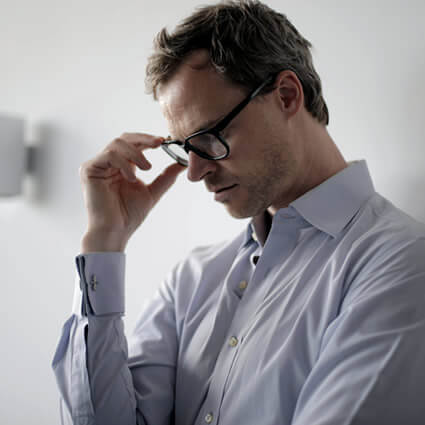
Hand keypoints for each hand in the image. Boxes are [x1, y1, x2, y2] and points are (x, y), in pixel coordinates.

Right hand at [79, 132, 184, 250]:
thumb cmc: (129, 215)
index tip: (163, 140)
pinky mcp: (89, 169)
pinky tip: (131, 178)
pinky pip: (109, 155)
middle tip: (159, 143)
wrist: (116, 231)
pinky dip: (124, 163)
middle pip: (124, 138)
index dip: (147, 139)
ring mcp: (97, 165)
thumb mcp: (153, 191)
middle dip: (143, 139)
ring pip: (117, 144)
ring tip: (146, 169)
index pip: (133, 143)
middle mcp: (108, 163)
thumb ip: (166, 177)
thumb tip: (182, 164)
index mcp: (122, 166)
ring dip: (136, 154)